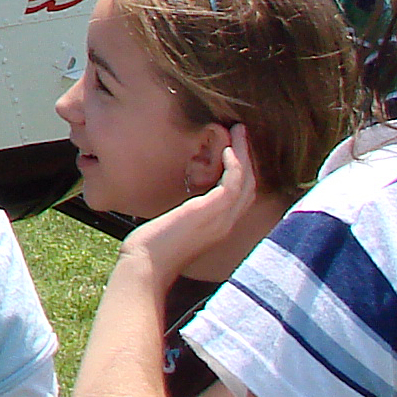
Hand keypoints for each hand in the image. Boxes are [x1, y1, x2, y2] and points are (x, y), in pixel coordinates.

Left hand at [125, 122, 259, 281]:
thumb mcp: (176, 224)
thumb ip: (185, 213)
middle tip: (242, 133)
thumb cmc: (154, 247)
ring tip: (239, 131)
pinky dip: (235, 164)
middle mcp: (226, 223)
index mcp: (218, 226)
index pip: (241, 196)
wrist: (146, 265)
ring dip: (244, 154)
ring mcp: (222, 219)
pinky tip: (228, 150)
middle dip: (248, 157)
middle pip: (250, 186)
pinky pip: (233, 183)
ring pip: (246, 182)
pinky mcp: (212, 211)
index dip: (243, 171)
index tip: (236, 148)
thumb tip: (179, 199)